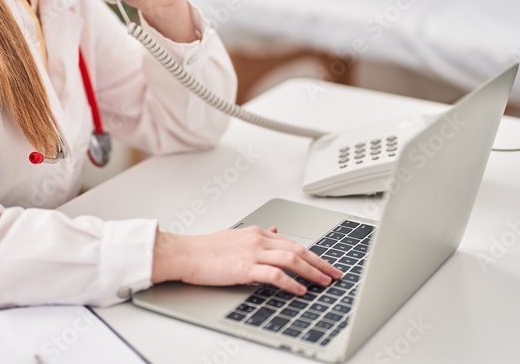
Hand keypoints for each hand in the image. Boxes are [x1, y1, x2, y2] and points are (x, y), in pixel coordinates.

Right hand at [151, 226, 342, 293]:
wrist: (184, 252)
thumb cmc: (205, 249)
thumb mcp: (236, 236)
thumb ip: (258, 235)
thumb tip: (277, 230)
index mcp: (256, 232)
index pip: (292, 242)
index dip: (312, 254)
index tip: (325, 264)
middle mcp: (258, 239)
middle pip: (298, 249)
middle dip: (320, 262)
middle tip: (335, 274)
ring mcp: (252, 252)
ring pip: (291, 259)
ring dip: (312, 272)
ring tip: (325, 282)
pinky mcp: (245, 267)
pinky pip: (275, 275)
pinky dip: (291, 282)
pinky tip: (300, 290)